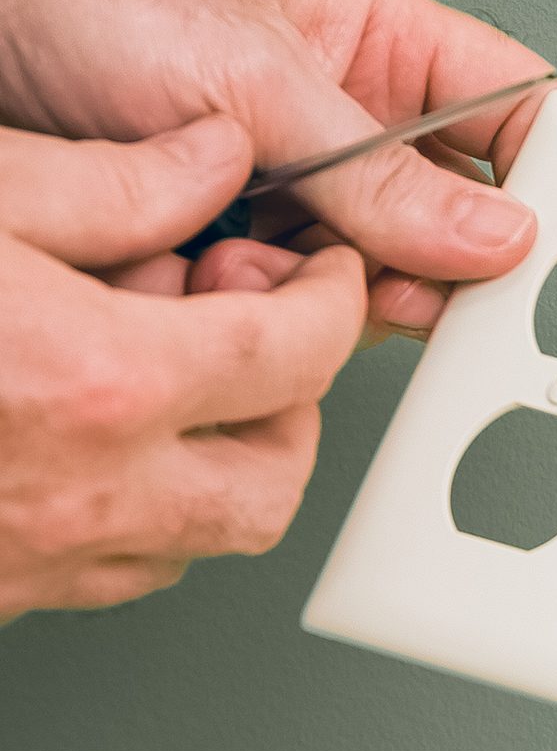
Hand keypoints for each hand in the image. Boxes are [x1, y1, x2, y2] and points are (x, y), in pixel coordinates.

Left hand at [0, 0, 556, 334]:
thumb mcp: (256, 75)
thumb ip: (380, 168)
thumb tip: (492, 230)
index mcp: (389, 45)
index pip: (519, 108)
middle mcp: (359, 122)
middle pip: (460, 213)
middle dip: (443, 260)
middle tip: (417, 281)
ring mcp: (307, 188)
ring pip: (384, 269)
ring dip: (348, 288)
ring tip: (287, 261)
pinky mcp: (252, 244)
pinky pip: (311, 299)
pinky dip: (284, 309)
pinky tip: (239, 273)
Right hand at [0, 118, 365, 619]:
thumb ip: (113, 183)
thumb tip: (209, 158)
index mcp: (102, 380)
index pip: (297, 351)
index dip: (330, 299)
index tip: (324, 274)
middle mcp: (89, 489)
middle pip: (278, 472)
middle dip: (294, 402)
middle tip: (256, 335)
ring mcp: (44, 556)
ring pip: (208, 533)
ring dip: (225, 459)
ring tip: (170, 378)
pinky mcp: (3, 592)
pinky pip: (124, 566)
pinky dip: (149, 506)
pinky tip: (100, 438)